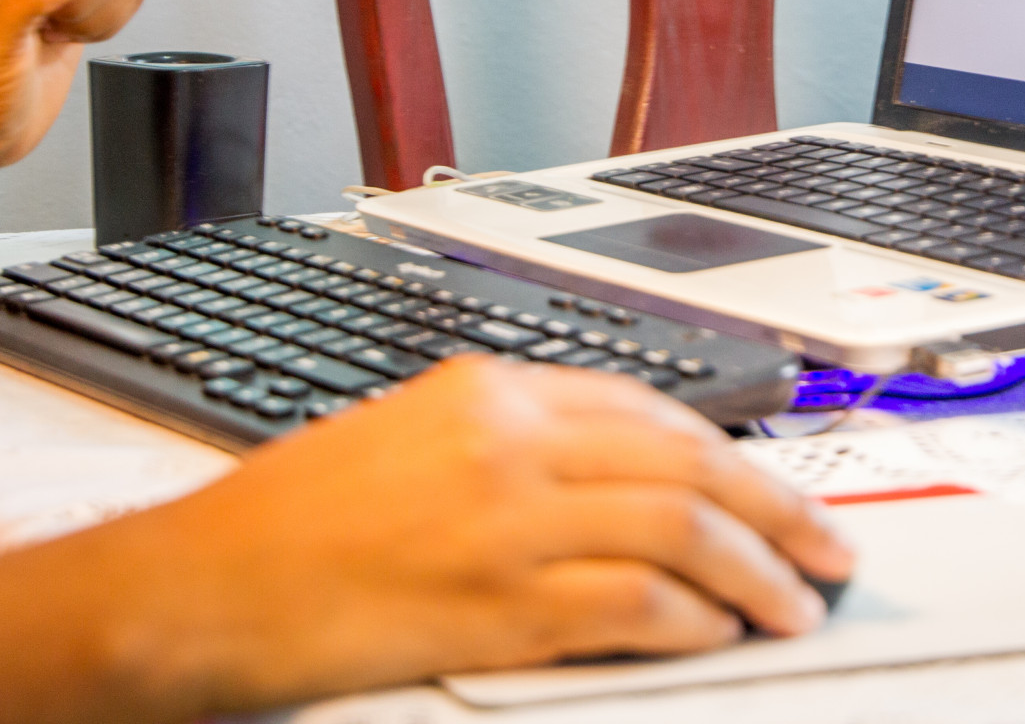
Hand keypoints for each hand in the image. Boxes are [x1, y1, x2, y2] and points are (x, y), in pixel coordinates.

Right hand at [101, 359, 852, 715]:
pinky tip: (720, 634)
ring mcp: (505, 519)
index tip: (775, 486)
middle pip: (688, 462)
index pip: (651, 409)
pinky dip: (692, 621)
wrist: (197, 584)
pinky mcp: (493, 603)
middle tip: (828, 544)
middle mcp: (510, 441)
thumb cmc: (291, 521)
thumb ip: (517, 443)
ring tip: (796, 602)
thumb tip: (623, 477)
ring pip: (679, 530)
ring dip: (755, 570)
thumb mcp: (410, 436)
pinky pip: (630, 606)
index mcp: (493, 390)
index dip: (732, 452)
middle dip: (776, 506)